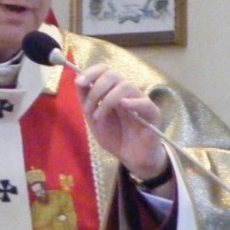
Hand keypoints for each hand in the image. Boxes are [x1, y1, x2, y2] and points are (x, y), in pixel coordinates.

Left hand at [74, 64, 167, 179]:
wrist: (131, 158)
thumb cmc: (115, 137)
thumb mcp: (94, 119)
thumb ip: (87, 100)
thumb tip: (77, 80)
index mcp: (113, 90)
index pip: (105, 70)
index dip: (91, 72)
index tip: (78, 82)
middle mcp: (127, 92)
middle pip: (113, 75)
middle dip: (96, 89)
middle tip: (89, 109)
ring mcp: (140, 101)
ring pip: (126, 86)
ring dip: (107, 100)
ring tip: (98, 117)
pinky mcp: (152, 114)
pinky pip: (145, 102)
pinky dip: (132, 102)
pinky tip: (123, 106)